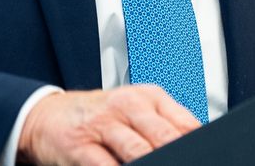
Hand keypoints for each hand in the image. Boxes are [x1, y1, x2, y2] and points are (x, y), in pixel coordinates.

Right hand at [16, 85, 200, 164]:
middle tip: (187, 164)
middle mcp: (127, 106)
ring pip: (138, 151)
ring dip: (152, 164)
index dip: (198, 147)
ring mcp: (103, 124)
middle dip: (178, 158)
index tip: (207, 159)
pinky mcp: (79, 145)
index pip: (185, 124)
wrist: (47, 115)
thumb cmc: (99, 117)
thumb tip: (199, 148)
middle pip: (165, 137)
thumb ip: (167, 127)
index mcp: (149, 97)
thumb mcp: (136, 112)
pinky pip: (105, 165)